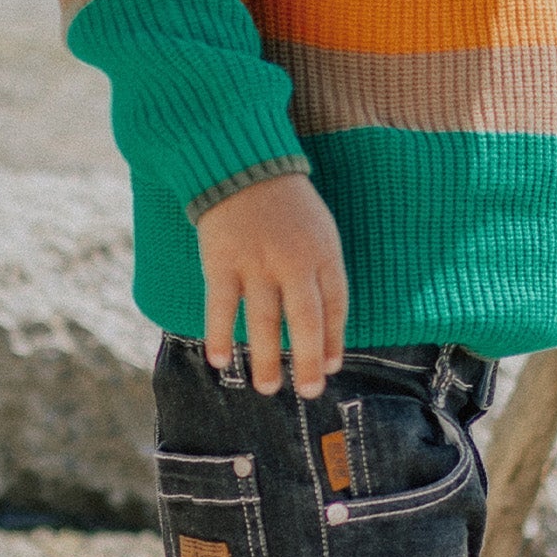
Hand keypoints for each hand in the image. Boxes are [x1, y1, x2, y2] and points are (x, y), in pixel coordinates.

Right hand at [195, 172, 347, 396]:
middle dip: (308, 360)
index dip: (333, 340)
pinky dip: (220, 333)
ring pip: (264, 320)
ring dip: (266, 358)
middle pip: (305, 320)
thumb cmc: (286, 205)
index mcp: (324, 252)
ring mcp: (256, 262)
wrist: (242, 165)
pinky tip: (220, 360)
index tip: (329, 367)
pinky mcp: (222, 261)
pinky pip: (222, 305)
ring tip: (267, 388)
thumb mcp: (320, 231)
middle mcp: (293, 261)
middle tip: (309, 391)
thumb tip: (325, 328)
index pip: (336, 305)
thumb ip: (322, 274)